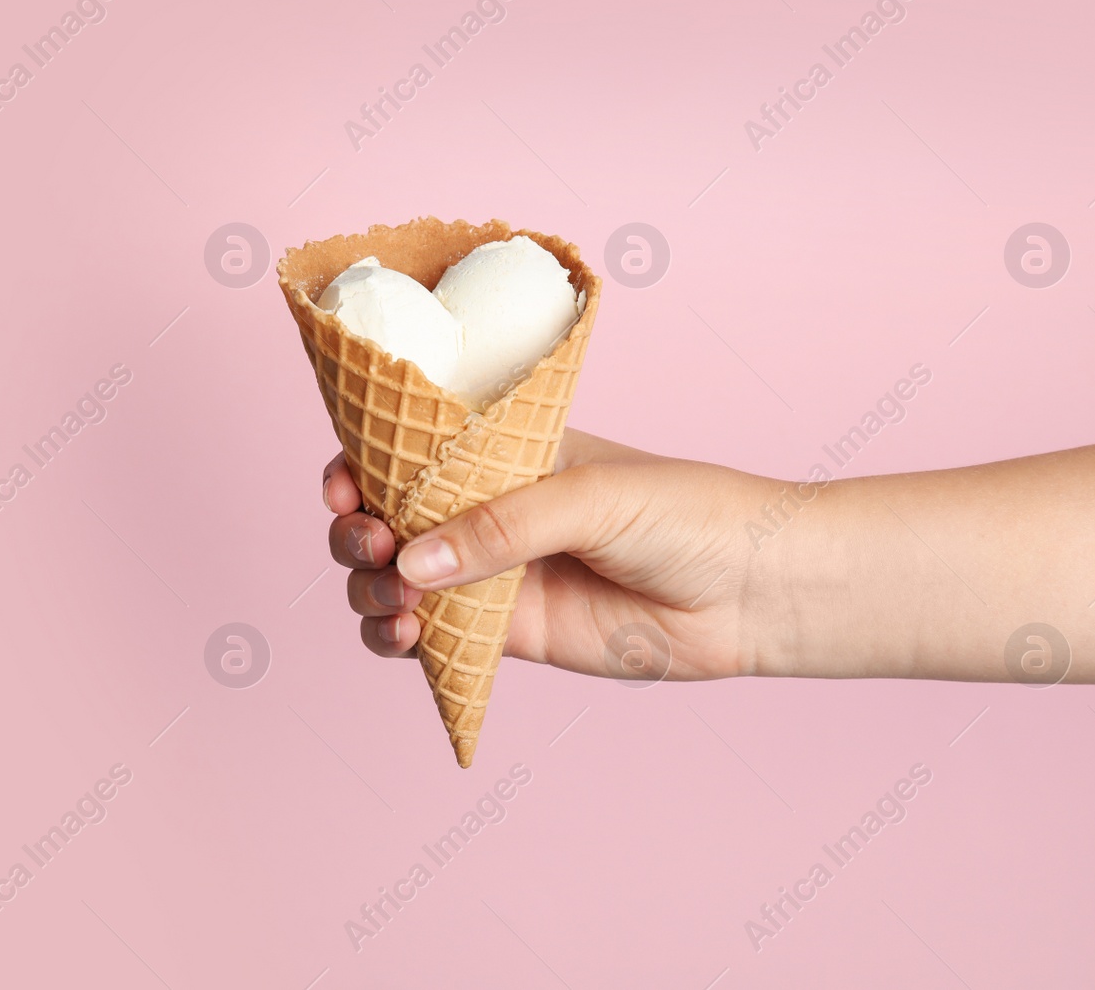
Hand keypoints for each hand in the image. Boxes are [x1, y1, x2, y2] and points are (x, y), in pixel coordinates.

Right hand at [322, 429, 768, 680]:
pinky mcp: (506, 636)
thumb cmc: (687, 515)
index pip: (407, 452)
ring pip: (397, 583)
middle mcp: (487, 511)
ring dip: (370, 590)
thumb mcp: (591, 496)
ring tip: (393, 601)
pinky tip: (403, 638)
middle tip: (372, 546)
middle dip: (355, 533)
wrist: (750, 591)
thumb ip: (502, 526)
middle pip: (385, 519)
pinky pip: (432, 640)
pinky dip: (398, 641)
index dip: (360, 466)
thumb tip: (411, 564)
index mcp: (502, 454)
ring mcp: (493, 574)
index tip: (344, 486)